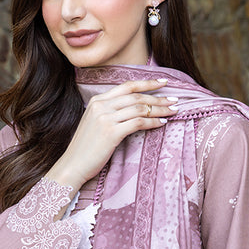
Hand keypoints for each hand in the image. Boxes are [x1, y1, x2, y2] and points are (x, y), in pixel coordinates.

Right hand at [48, 79, 177, 191]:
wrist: (72, 165)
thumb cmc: (85, 149)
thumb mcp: (95, 124)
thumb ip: (110, 114)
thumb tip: (133, 110)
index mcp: (97, 100)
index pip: (127, 86)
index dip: (147, 83)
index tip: (163, 82)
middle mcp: (101, 106)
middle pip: (136, 96)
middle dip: (158, 97)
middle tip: (175, 100)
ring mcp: (105, 118)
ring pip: (140, 108)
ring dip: (159, 109)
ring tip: (173, 111)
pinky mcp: (111, 132)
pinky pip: (138, 123)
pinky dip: (152, 122)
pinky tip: (162, 123)